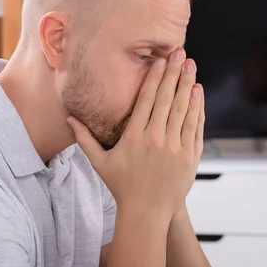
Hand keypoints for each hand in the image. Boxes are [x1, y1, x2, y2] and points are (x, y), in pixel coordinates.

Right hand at [67, 49, 204, 220]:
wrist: (147, 214)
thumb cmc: (122, 187)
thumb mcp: (100, 163)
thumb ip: (84, 139)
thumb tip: (68, 118)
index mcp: (134, 137)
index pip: (146, 99)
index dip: (155, 77)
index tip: (160, 60)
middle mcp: (156, 140)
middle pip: (166, 99)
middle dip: (173, 73)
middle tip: (179, 52)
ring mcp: (175, 148)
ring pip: (183, 109)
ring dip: (188, 85)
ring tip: (190, 65)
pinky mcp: (189, 157)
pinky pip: (194, 127)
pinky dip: (197, 108)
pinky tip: (198, 92)